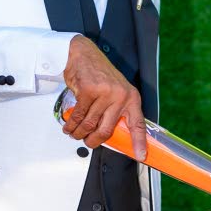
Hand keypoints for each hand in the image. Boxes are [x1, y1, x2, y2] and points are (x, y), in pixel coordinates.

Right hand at [62, 36, 146, 157]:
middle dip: (93, 141)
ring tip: (74, 133)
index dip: (139, 142)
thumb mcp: (116, 91)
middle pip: (106, 130)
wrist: (83, 54)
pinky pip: (78, 116)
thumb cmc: (99, 74)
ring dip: (79, 133)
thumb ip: (116, 110)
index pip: (138, 124)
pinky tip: (68, 125)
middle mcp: (120, 96)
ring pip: (90, 124)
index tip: (141, 156)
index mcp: (131, 97)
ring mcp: (105, 93)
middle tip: (88, 142)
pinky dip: (71, 124)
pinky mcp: (88, 91)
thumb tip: (111, 134)